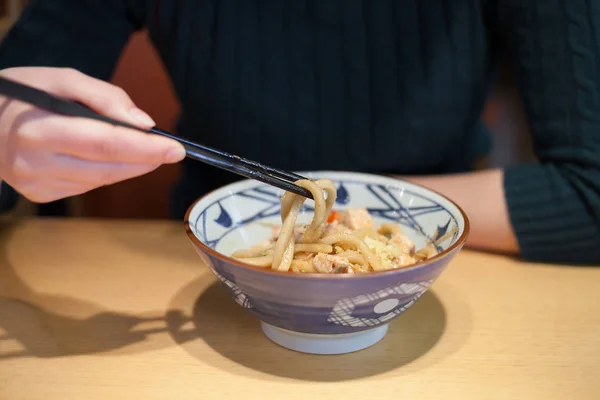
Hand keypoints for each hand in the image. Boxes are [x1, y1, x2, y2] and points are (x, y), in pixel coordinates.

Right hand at [0, 67, 184, 202]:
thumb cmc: (21, 94)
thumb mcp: (60, 78)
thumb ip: (104, 96)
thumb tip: (144, 125)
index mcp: (37, 129)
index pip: (104, 144)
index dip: (145, 149)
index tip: (175, 149)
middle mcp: (34, 164)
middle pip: (107, 168)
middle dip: (145, 160)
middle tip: (171, 151)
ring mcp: (36, 184)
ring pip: (100, 181)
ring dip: (129, 167)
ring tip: (144, 151)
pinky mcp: (39, 194)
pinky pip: (86, 185)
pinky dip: (106, 172)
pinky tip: (108, 158)